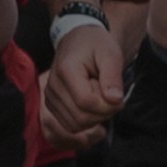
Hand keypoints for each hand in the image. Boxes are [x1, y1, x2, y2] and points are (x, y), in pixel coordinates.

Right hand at [41, 24, 124, 152]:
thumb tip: (115, 100)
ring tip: (99, 97)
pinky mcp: (51, 105)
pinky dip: (85, 121)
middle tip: (109, 95)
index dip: (107, 105)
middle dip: (102, 113)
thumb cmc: (96, 45)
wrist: (79, 40)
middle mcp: (53, 86)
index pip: (86, 102)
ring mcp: (49, 97)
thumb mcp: (111, 54)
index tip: (117, 94)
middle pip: (81, 118)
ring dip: (94, 118)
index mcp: (66, 70)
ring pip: (75, 126)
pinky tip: (91, 104)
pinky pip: (70, 125)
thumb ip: (113, 77)